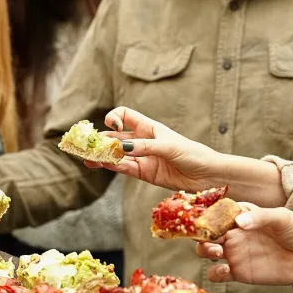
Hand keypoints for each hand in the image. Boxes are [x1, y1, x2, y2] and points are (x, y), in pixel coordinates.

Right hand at [87, 107, 230, 192]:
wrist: (207, 175)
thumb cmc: (193, 154)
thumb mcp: (169, 146)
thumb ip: (145, 147)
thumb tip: (122, 148)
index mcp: (149, 127)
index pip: (124, 116)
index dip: (114, 118)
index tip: (111, 126)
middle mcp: (143, 141)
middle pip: (116, 137)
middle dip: (100, 140)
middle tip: (85, 145)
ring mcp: (143, 158)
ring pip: (117, 155)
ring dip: (102, 155)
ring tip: (87, 158)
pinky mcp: (145, 174)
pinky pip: (125, 168)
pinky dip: (113, 167)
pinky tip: (101, 164)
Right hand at [195, 204, 292, 285]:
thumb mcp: (282, 217)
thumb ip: (260, 217)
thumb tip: (239, 221)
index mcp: (242, 215)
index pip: (217, 211)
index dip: (207, 213)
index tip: (204, 216)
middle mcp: (234, 233)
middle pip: (206, 231)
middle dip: (202, 233)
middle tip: (211, 236)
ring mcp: (235, 253)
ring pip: (206, 251)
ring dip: (205, 250)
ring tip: (218, 251)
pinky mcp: (239, 272)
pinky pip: (217, 274)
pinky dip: (214, 272)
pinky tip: (226, 269)